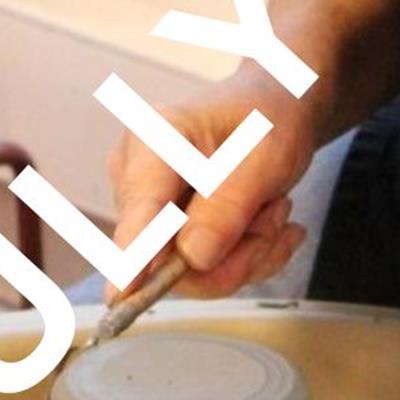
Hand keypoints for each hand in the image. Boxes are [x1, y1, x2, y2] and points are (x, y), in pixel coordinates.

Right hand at [105, 63, 315, 300]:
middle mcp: (136, 173)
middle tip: (279, 215)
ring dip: (246, 253)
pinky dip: (241, 256)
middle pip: (168, 253)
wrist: (275, 107)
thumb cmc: (268, 117)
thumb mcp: (266, 157)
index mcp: (156, 138)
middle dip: (236, 252)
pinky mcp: (160, 228)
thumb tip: (193, 258)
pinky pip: (198, 271)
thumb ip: (229, 205)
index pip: (142, 205)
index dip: (133, 252)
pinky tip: (265, 222)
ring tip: (275, 209)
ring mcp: (145, 204)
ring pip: (188, 271)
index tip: (120, 292)